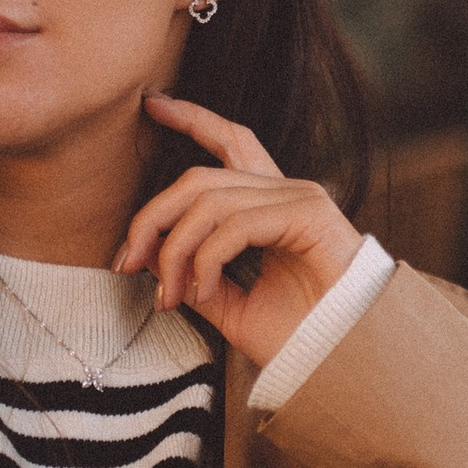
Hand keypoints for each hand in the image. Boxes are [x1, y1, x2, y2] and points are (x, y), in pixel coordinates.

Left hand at [115, 96, 364, 370]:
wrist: (342, 361)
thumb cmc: (298, 336)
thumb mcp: (229, 306)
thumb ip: (195, 277)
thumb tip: (149, 259)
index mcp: (270, 206)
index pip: (230, 144)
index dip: (193, 120)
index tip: (153, 105)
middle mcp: (286, 192)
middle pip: (200, 178)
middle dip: (153, 217)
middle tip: (126, 262)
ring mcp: (300, 199)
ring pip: (210, 202)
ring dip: (176, 250)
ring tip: (170, 296)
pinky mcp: (309, 215)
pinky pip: (236, 224)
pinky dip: (208, 259)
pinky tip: (203, 291)